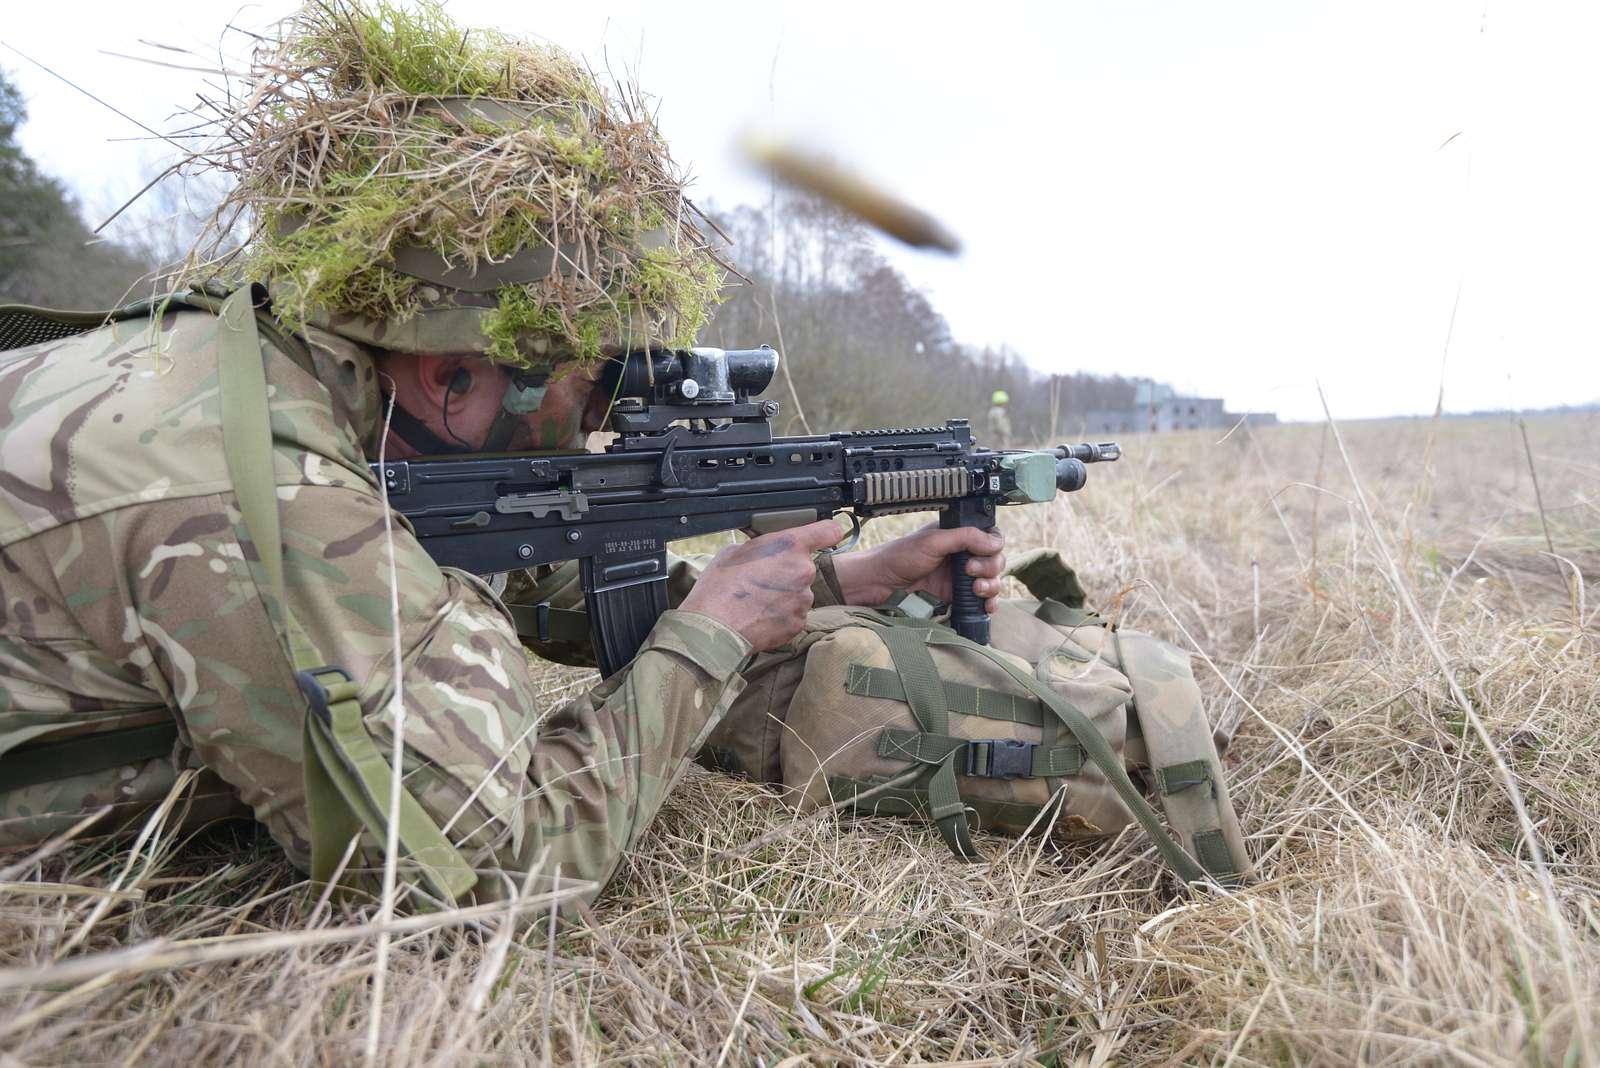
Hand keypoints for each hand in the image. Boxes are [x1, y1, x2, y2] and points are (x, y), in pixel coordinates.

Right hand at [679, 520, 843, 651]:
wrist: (715, 628)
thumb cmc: (719, 588)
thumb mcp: (735, 551)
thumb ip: (762, 547)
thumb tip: (766, 552)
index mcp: (790, 546)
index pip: (828, 530)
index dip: (825, 533)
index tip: (823, 537)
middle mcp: (804, 571)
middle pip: (804, 567)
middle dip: (788, 572)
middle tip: (763, 581)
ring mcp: (804, 599)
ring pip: (799, 593)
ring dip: (784, 596)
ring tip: (757, 602)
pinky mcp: (799, 623)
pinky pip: (794, 614)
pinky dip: (781, 616)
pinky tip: (759, 616)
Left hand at [832, 524, 1006, 613]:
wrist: (878, 584)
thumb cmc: (899, 557)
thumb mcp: (933, 541)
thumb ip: (965, 537)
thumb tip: (995, 542)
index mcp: (957, 537)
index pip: (990, 538)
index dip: (993, 546)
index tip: (983, 552)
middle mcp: (961, 557)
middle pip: (995, 561)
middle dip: (990, 567)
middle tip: (970, 571)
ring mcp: (959, 579)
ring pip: (992, 582)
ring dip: (991, 586)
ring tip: (975, 589)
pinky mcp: (955, 599)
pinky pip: (981, 603)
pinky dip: (989, 604)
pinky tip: (985, 605)